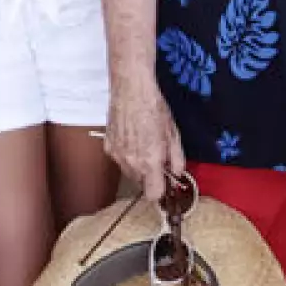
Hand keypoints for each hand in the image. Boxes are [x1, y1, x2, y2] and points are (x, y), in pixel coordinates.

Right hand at [106, 75, 185, 203]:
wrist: (131, 90)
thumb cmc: (155, 108)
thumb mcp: (173, 134)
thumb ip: (177, 159)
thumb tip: (177, 173)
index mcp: (149, 162)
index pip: (153, 195)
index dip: (161, 191)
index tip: (166, 183)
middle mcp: (131, 163)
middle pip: (141, 184)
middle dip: (150, 176)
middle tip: (157, 158)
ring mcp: (117, 156)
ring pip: (129, 172)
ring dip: (137, 166)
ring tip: (143, 145)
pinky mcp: (108, 146)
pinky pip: (119, 160)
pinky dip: (126, 155)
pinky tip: (131, 138)